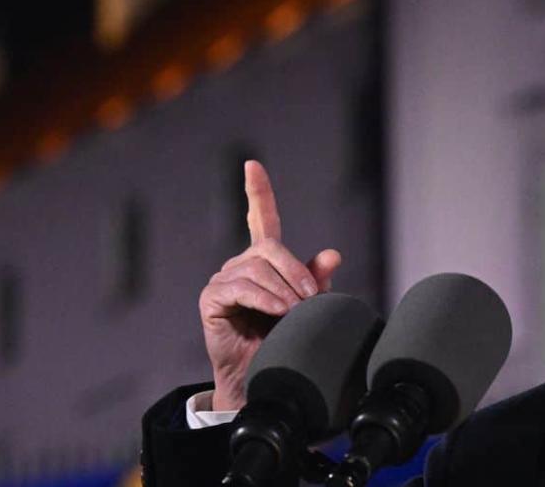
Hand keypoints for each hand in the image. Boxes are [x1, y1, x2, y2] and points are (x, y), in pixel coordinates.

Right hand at [198, 160, 341, 410]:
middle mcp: (241, 265)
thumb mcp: (307, 307)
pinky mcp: (212, 299)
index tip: (253, 165)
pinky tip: (278, 312)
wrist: (263, 378)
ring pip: (257, 269)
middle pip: (269, 248)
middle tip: (311, 298)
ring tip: (294, 313)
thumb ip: (316, 280)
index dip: (258, 192)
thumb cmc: (284, 340)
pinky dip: (264, 299)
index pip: (261, 219)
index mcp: (264, 261)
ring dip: (282, 290)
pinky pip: (241, 288)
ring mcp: (223, 280)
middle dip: (294, 270)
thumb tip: (333, 254)